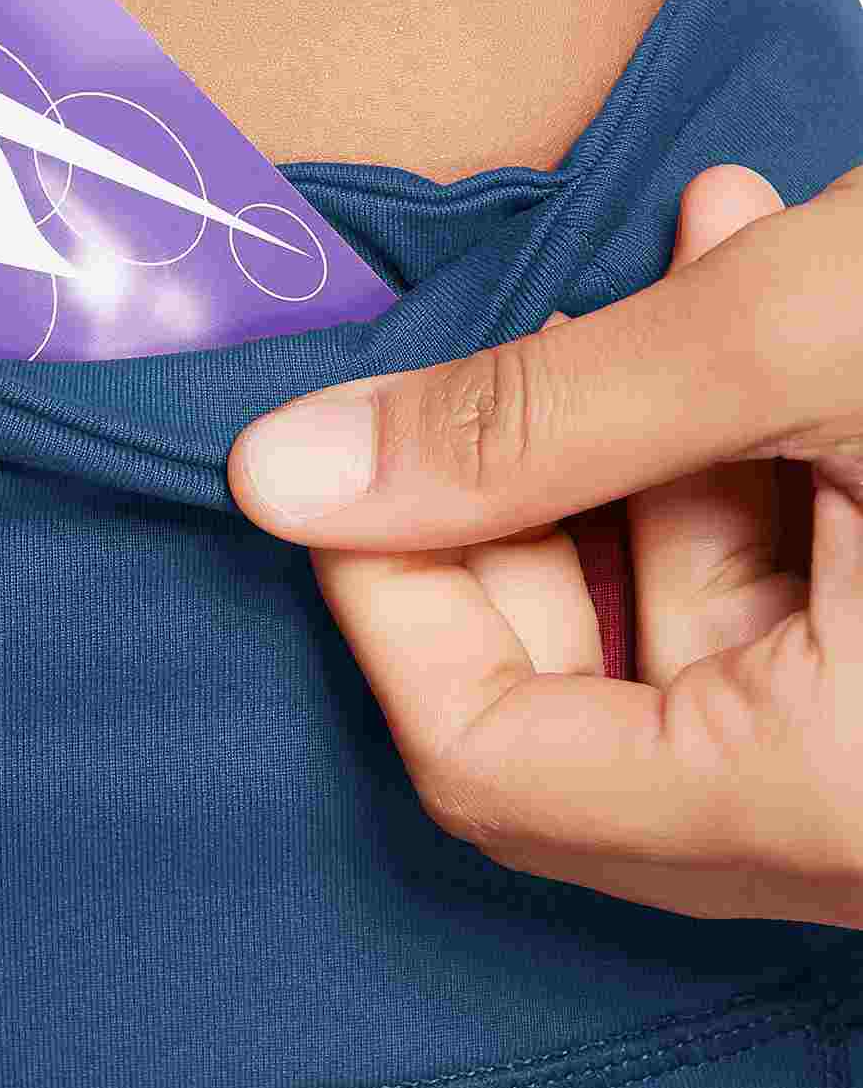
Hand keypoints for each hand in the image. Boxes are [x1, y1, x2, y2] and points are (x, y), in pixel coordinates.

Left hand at [229, 165, 862, 924]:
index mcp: (833, 803)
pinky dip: (738, 456)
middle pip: (576, 695)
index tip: (337, 460)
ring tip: (685, 261)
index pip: (494, 759)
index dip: (385, 596)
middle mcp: (861, 826)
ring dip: (641, 435)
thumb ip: (527, 418)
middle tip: (518, 338)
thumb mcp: (797, 343)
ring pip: (683, 626)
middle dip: (519, 493)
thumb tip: (282, 472)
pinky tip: (742, 290)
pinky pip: (784, 599)